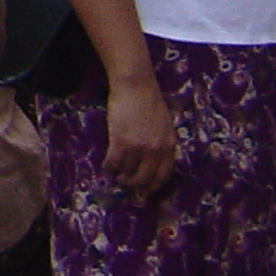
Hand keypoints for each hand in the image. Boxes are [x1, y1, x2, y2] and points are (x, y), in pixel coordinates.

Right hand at [101, 75, 176, 197]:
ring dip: (120, 176)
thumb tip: (153, 158)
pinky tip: (106, 165)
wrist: (136, 86)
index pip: (163, 175)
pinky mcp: (121, 142)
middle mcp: (156, 151)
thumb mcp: (164, 125)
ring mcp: (138, 148)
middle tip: (126, 183)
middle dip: (134, 184)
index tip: (145, 189)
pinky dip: (108, 166)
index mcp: (169, 146)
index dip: (153, 185)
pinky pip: (113, 162)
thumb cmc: (149, 100)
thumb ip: (161, 142)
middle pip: (145, 178)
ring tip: (115, 174)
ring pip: (128, 172)